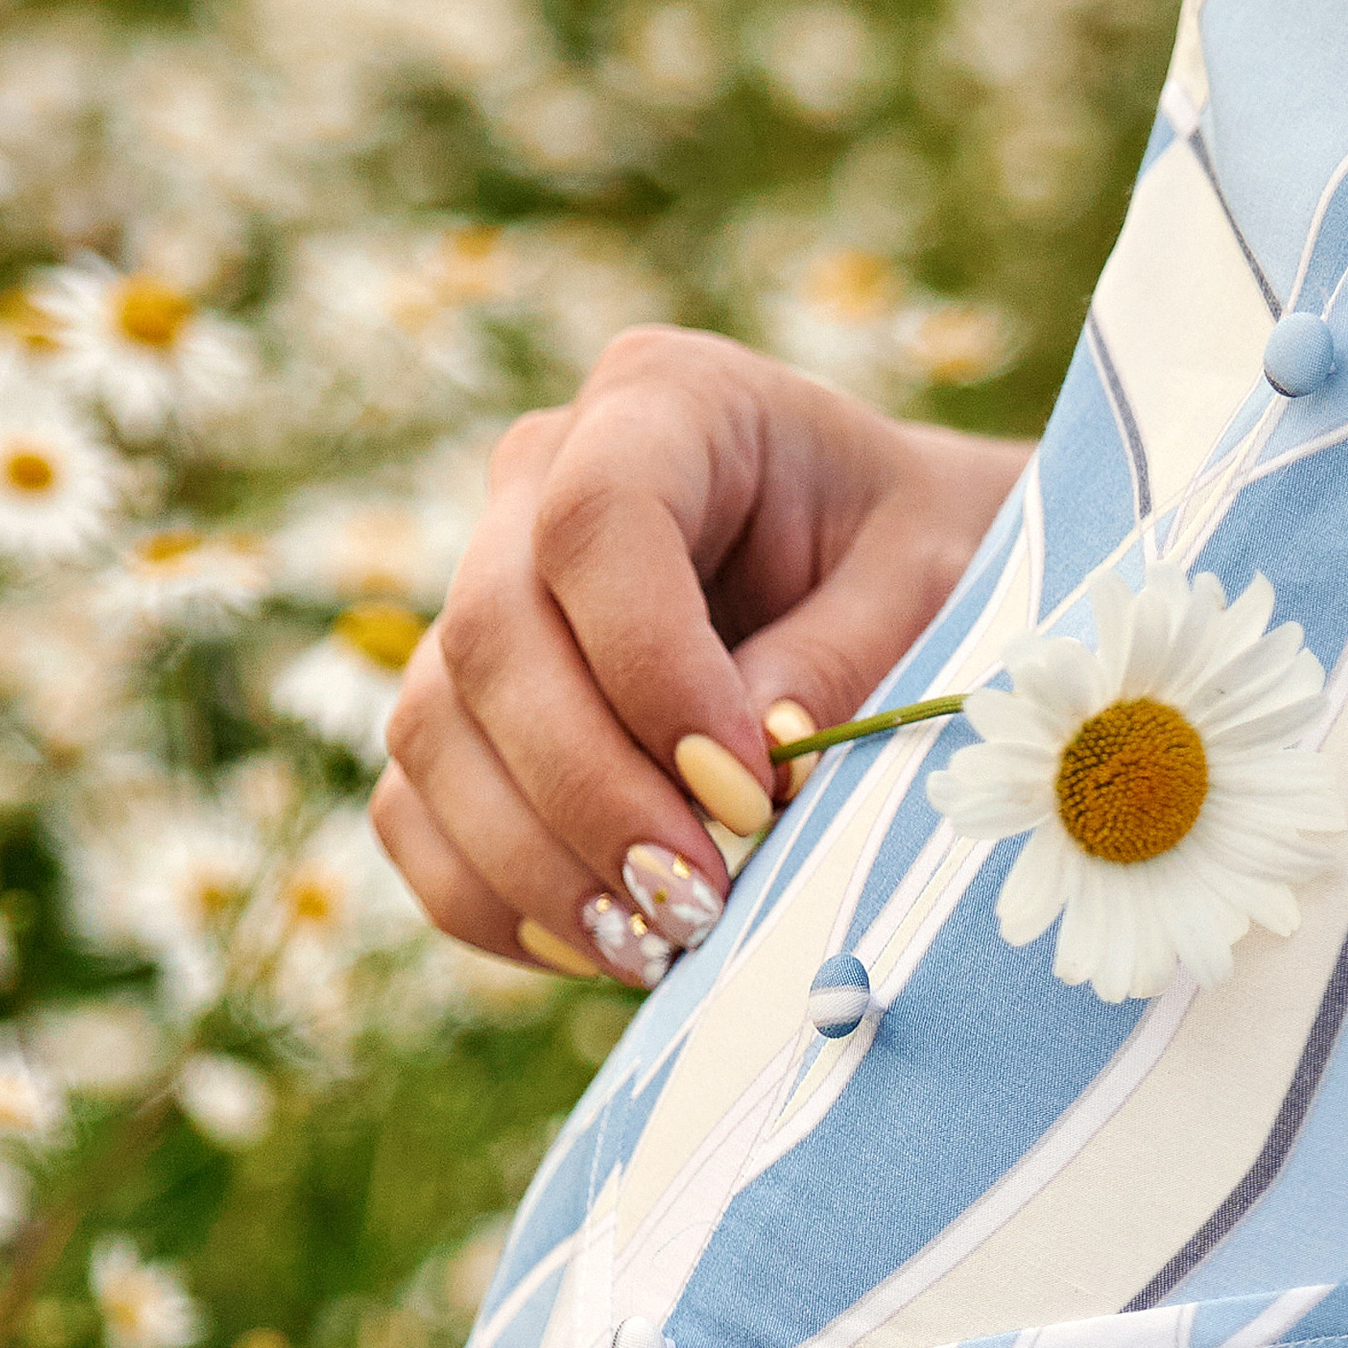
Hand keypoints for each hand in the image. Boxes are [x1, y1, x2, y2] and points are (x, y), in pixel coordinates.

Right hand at [372, 326, 1030, 979]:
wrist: (887, 578)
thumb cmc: (919, 561)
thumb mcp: (933, 583)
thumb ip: (846, 657)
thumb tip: (754, 762)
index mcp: (665, 401)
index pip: (596, 521)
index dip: (652, 671)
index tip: (749, 791)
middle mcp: (535, 482)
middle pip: (490, 636)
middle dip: (590, 791)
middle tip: (699, 901)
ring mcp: (477, 594)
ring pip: (433, 733)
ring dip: (535, 862)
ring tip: (658, 945)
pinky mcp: (459, 712)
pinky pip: (415, 813)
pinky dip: (492, 898)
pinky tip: (603, 946)